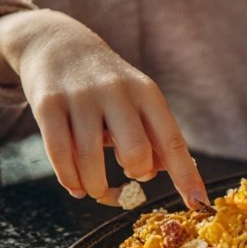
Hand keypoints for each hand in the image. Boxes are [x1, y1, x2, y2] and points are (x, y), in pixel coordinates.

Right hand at [0, 11, 208, 208]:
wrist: (57, 43)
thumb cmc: (107, 85)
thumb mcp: (137, 99)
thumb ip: (153, 135)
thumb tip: (162, 173)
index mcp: (147, 94)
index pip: (172, 141)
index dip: (186, 176)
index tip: (198, 204)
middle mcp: (117, 93)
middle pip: (135, 153)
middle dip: (135, 176)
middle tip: (128, 176)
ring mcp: (80, 97)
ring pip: (91, 160)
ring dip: (96, 187)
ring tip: (97, 191)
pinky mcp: (47, 104)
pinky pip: (59, 154)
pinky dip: (69, 180)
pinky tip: (76, 187)